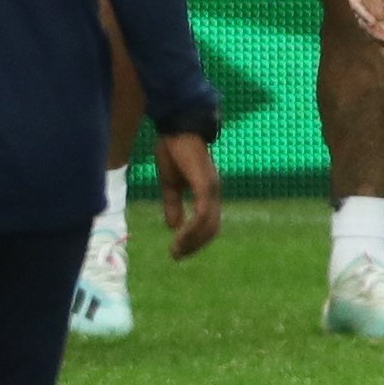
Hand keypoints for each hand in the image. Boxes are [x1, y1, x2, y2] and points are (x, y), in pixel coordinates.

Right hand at [154, 132, 221, 258]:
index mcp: (207, 192)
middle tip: (177, 256)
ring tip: (175, 250)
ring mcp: (211, 188)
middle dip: (195, 245)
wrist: (176, 129)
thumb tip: (173, 226)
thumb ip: (173, 204)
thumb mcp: (170, 183)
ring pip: (209, 224)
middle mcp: (213, 192)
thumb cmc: (174, 152)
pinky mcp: (204, 183)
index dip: (195, 240)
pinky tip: (178, 236)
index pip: (209, 224)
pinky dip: (192, 228)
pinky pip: (202, 212)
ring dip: (192, 241)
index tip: (178, 251)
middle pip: (212, 228)